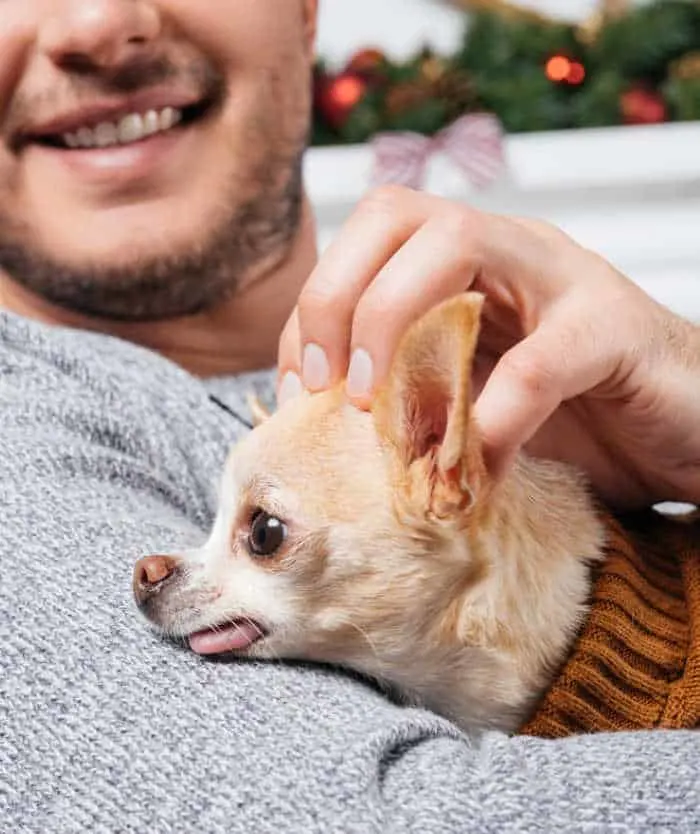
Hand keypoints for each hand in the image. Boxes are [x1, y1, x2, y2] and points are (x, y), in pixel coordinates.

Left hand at [277, 185, 699, 508]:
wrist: (684, 430)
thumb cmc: (572, 417)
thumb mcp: (474, 400)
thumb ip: (413, 394)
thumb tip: (322, 422)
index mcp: (465, 265)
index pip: (364, 241)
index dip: (312, 311)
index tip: (299, 389)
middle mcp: (507, 251)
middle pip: (395, 214)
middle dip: (336, 299)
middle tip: (330, 391)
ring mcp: (563, 277)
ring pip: (457, 240)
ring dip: (394, 326)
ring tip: (380, 417)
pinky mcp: (615, 328)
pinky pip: (540, 358)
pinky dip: (493, 419)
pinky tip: (480, 474)